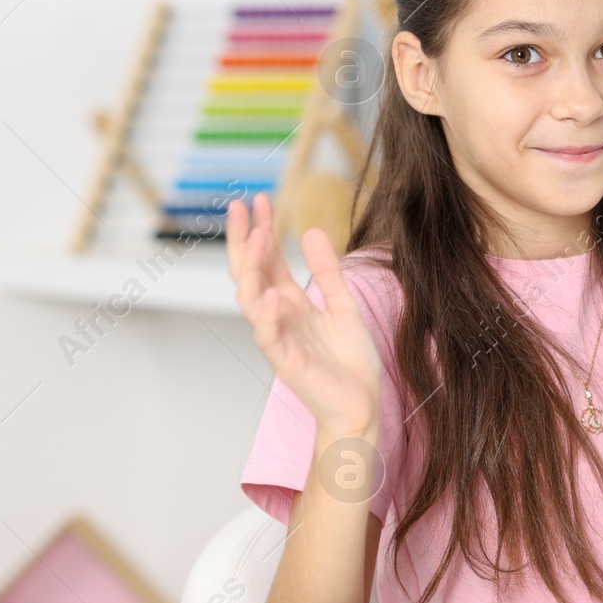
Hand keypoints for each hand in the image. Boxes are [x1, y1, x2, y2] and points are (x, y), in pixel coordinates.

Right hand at [226, 193, 382, 434]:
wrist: (361, 404)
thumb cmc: (350, 361)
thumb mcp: (344, 305)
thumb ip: (328, 271)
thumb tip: (311, 230)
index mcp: (291, 303)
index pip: (269, 260)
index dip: (263, 230)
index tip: (260, 198)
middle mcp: (278, 317)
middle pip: (250, 272)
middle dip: (245, 240)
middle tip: (242, 206)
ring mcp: (278, 338)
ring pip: (251, 299)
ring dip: (252, 268)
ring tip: (260, 237)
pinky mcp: (286, 362)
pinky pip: (269, 335)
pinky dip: (268, 314)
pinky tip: (272, 292)